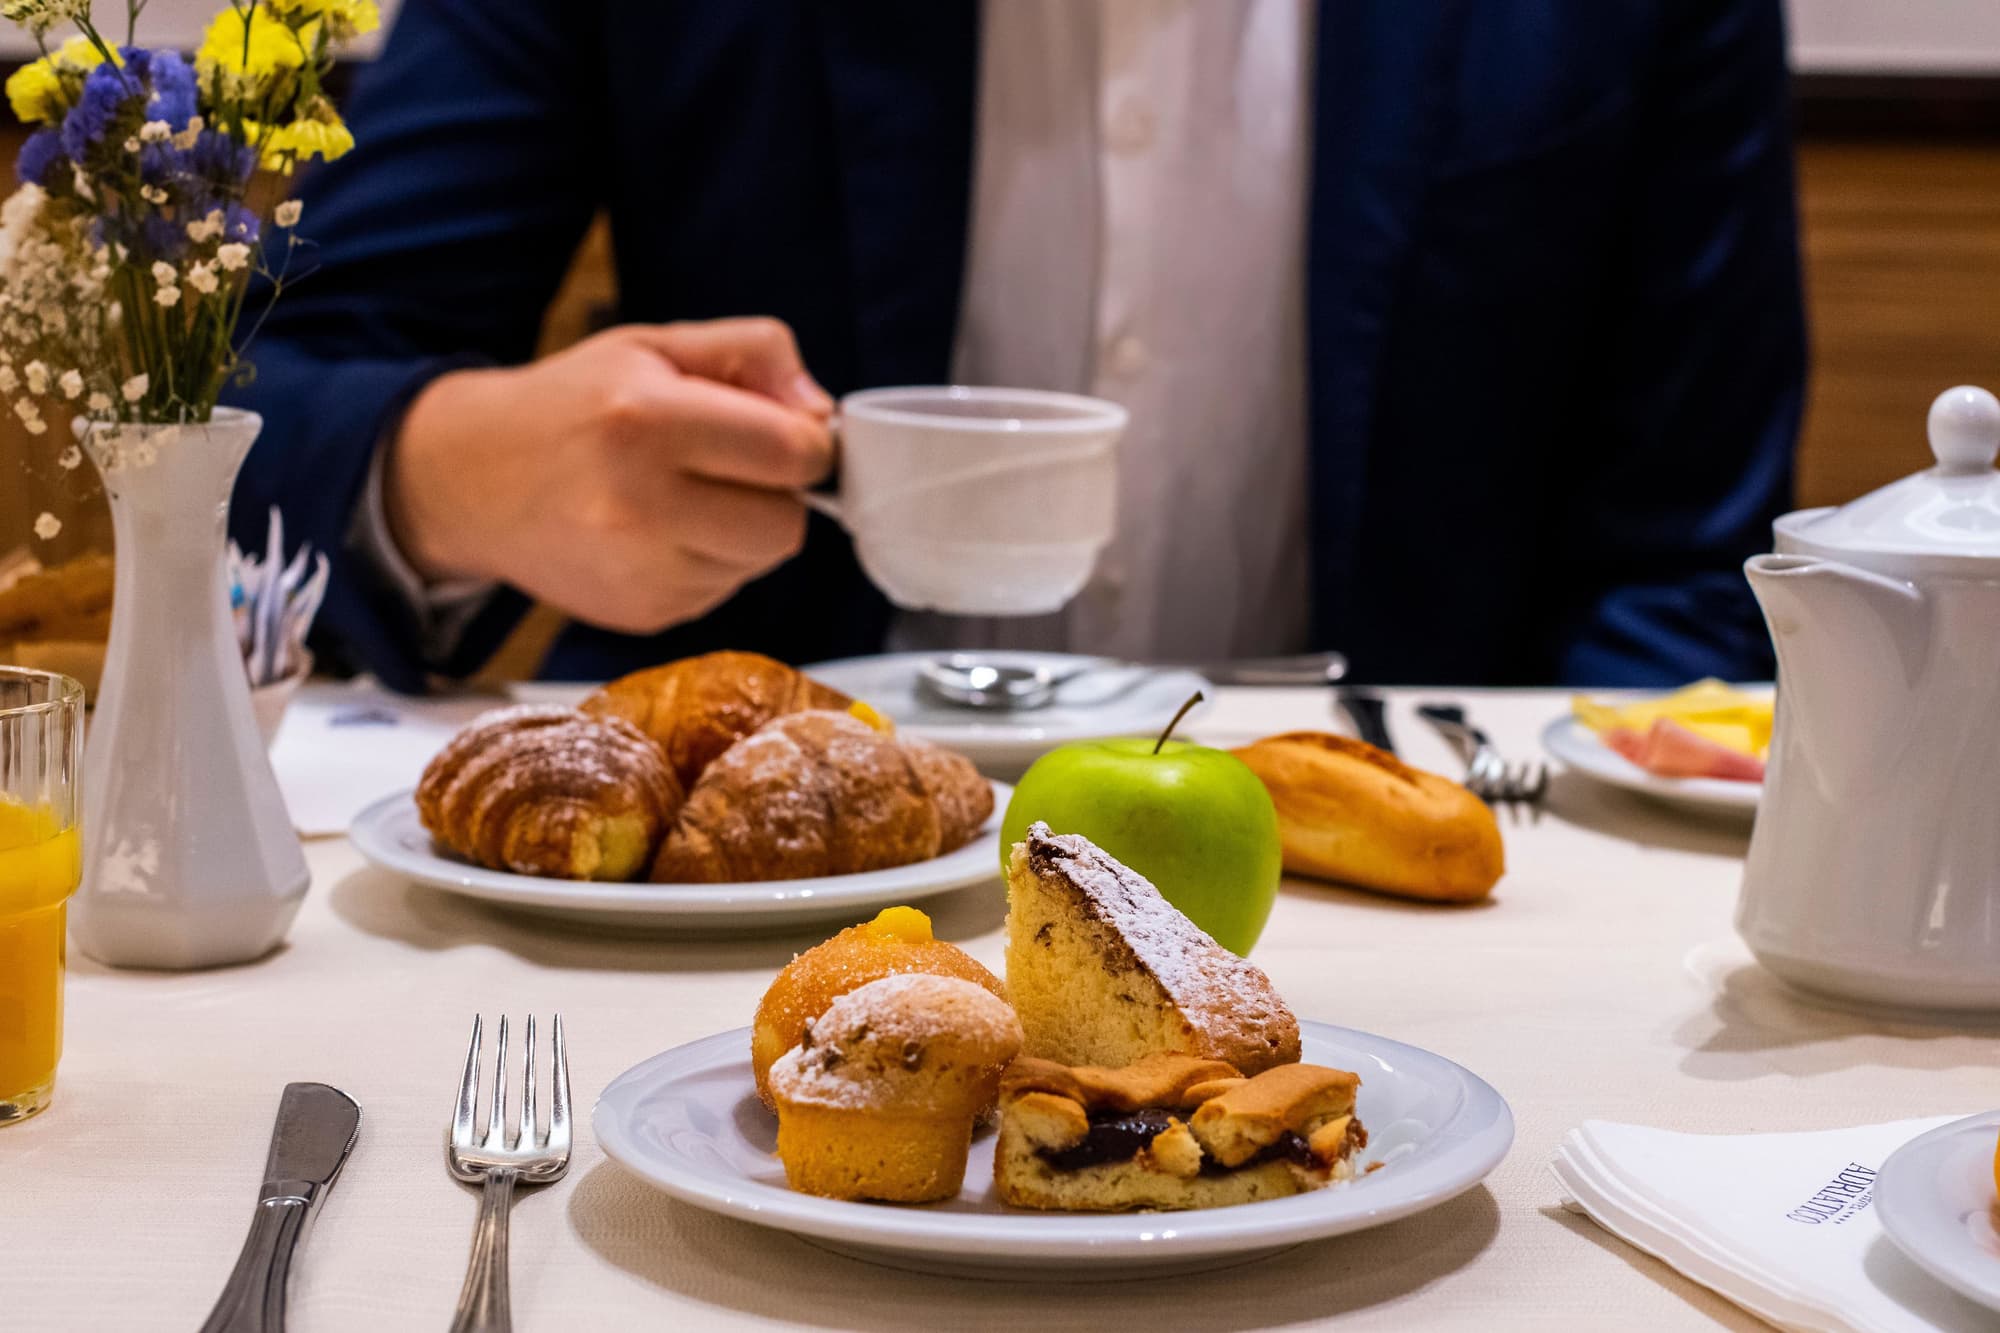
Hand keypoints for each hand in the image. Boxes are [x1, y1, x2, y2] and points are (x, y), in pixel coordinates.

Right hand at [385, 317, 835, 633]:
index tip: (784, 432)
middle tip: (733, 465)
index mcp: (646, 421)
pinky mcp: (641, 615)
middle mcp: (639, 506)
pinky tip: (658, 532)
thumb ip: (753, 351)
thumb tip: (821, 412)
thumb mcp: (657, 346)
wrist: (473, 480)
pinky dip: (710, 561)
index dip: (807, 442)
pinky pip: (723, 591)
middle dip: (780, 493)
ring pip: (759, 563)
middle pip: (788, 525)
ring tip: (683, 495)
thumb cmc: (577, 404)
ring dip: (744, 529)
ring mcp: (638, 572)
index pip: (793, 453)